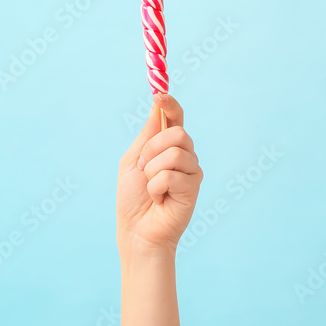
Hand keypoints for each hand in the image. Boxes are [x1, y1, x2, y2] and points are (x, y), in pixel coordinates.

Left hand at [117, 95, 202, 256]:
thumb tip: (158, 106)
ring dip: (152, 171)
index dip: (170, 104)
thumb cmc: (132, 198)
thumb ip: (147, 135)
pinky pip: (172, 175)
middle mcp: (184, 154)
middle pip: (177, 132)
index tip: (159, 94)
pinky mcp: (194, 186)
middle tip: (143, 168)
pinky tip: (159, 199)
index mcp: (167, 145)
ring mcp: (191, 170)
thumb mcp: (132, 160)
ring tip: (151, 188)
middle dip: (152, 149)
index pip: (175, 117)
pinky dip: (157, 187)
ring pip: (174, 153)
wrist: (136, 230)